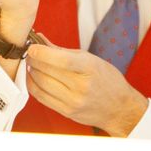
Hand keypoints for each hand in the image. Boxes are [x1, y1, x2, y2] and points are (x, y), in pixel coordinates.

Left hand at [26, 36, 147, 136]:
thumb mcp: (90, 59)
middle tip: (30, 53)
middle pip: (47, 72)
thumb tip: (40, 39)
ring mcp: (73, 101)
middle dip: (33, 60)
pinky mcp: (66, 112)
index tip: (32, 47)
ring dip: (31, 72)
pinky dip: (33, 85)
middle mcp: (81, 87)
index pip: (62, 60)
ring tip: (32, 65)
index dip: (43, 53)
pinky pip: (41, 97)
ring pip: (40, 84)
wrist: (119, 109)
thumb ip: (62, 51)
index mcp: (89, 68)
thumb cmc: (106, 79)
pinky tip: (33, 78)